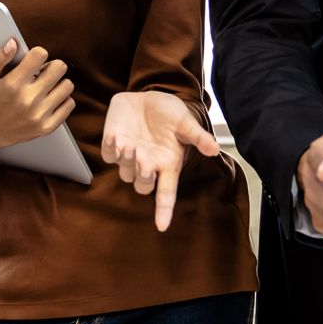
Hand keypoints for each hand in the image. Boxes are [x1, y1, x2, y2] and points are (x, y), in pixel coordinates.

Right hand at [0, 40, 76, 153]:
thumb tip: (13, 43)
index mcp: (12, 84)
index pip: (40, 54)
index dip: (37, 54)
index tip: (33, 61)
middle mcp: (27, 99)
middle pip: (59, 67)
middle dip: (51, 67)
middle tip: (42, 74)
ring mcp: (39, 115)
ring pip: (67, 85)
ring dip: (58, 84)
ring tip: (46, 88)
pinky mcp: (47, 127)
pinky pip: (69, 104)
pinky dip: (62, 100)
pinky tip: (49, 100)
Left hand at [102, 92, 221, 231]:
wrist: (148, 97)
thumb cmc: (169, 113)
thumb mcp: (185, 122)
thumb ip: (197, 137)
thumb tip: (214, 150)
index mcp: (167, 164)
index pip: (166, 193)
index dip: (164, 210)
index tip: (162, 226)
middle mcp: (148, 165)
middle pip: (142, 186)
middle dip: (143, 178)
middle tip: (146, 163)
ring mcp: (129, 156)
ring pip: (125, 173)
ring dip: (127, 162)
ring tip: (131, 145)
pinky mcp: (113, 145)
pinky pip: (108, 155)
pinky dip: (110, 149)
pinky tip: (114, 137)